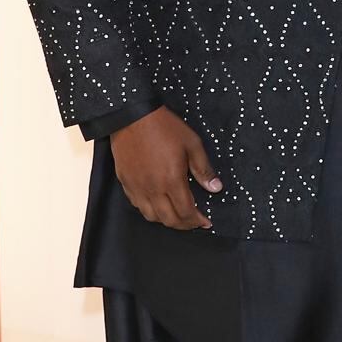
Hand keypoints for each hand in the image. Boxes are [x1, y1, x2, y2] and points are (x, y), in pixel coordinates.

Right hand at [110, 107, 222, 230]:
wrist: (133, 116)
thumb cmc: (164, 127)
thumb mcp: (192, 144)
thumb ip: (203, 169)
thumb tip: (215, 188)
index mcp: (172, 181)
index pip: (186, 212)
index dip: (197, 221)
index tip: (205, 222)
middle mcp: (153, 189)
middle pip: (169, 220)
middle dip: (184, 225)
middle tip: (193, 221)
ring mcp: (137, 187)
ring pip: (151, 216)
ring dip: (166, 220)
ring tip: (176, 214)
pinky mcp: (125, 182)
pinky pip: (137, 205)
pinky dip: (149, 210)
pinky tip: (157, 203)